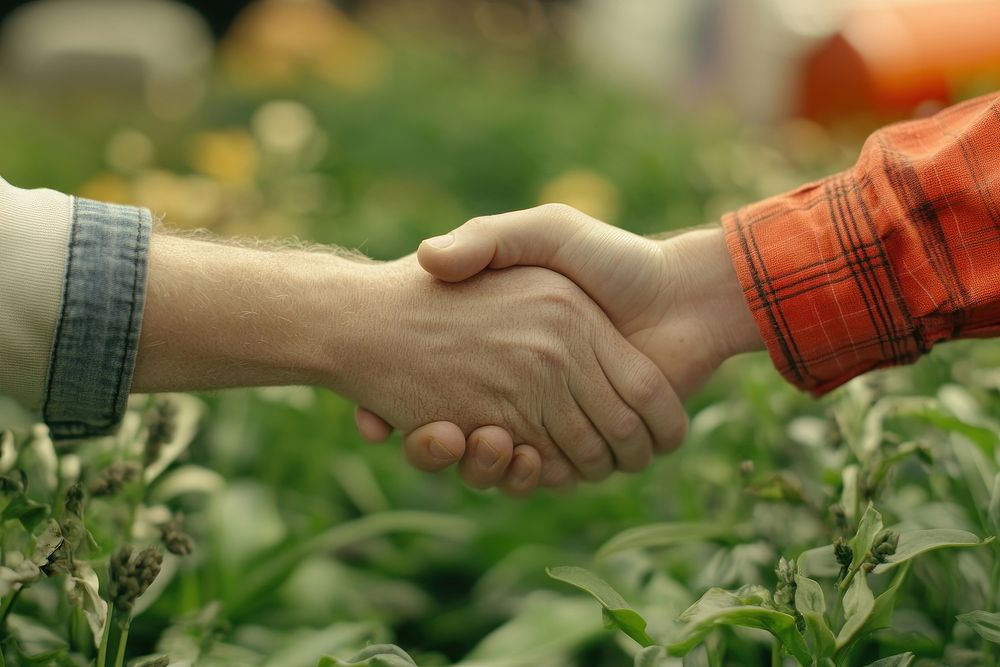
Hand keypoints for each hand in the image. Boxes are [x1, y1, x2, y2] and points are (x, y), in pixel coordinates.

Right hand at [357, 205, 762, 490]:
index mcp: (513, 345)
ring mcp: (557, 417)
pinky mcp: (589, 446)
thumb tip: (427, 258)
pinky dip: (522, 475)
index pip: (447, 383)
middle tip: (429, 434)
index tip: (382, 411)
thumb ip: (488, 239)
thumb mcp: (544, 232)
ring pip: (499, 461)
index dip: (418, 401)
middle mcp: (530, 385)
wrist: (684, 298)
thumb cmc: (615, 261)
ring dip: (480, 465)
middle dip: (437, 447)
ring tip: (475, 439)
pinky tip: (508, 450)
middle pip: (466, 432)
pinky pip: (542, 474)